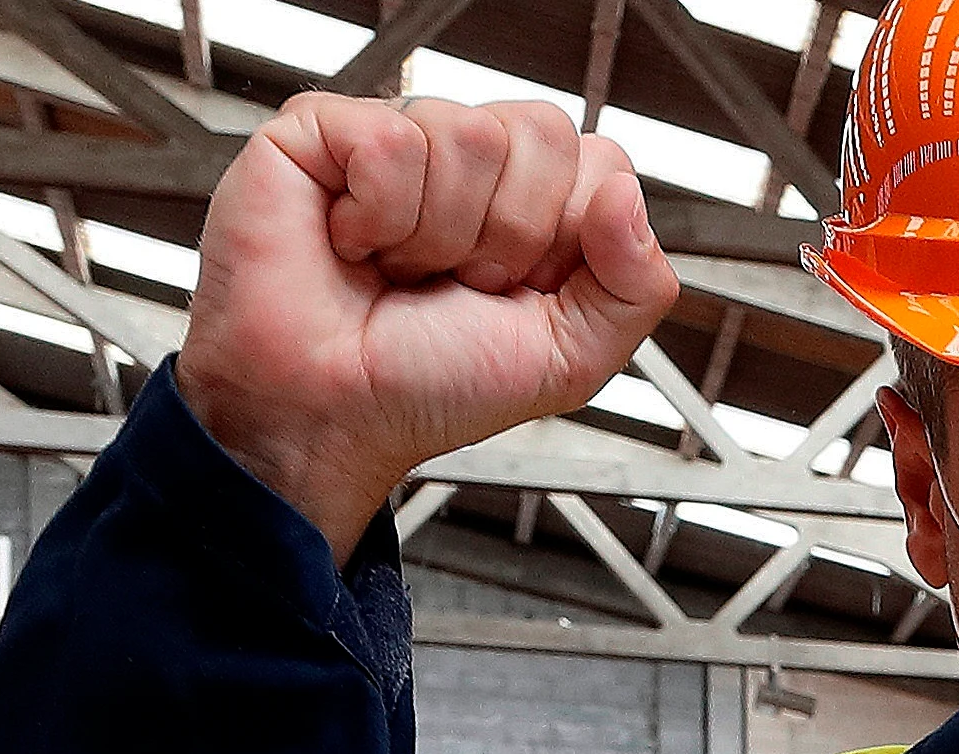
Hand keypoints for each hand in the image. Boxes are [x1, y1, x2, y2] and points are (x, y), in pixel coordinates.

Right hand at [179, 93, 675, 555]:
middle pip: (543, 132)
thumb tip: (627, 199)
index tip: (519, 291)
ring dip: (439, 233)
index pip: (599, 161)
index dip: (567, 236)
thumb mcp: (571, 359)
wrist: (333, 417)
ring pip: (467, 132)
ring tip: (400, 270)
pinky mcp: (323, 133)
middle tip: (457, 282)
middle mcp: (468, 163)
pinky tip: (353, 244)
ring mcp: (398, 139)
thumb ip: (635, 286)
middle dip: (509, 233)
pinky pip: (389, 140)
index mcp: (532, 203)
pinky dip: (377, 215)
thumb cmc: (429, 389)